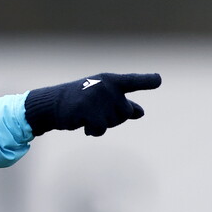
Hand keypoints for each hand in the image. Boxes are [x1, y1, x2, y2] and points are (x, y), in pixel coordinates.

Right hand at [25, 72, 161, 136]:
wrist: (53, 104)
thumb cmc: (80, 101)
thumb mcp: (103, 100)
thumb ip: (123, 104)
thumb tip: (140, 112)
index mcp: (112, 81)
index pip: (134, 81)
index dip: (147, 81)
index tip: (158, 80)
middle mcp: (107, 86)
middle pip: (126, 113)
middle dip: (113, 118)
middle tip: (94, 111)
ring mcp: (97, 97)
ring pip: (113, 122)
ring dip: (101, 124)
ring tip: (86, 115)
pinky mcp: (87, 109)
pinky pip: (101, 129)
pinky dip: (93, 131)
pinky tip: (83, 124)